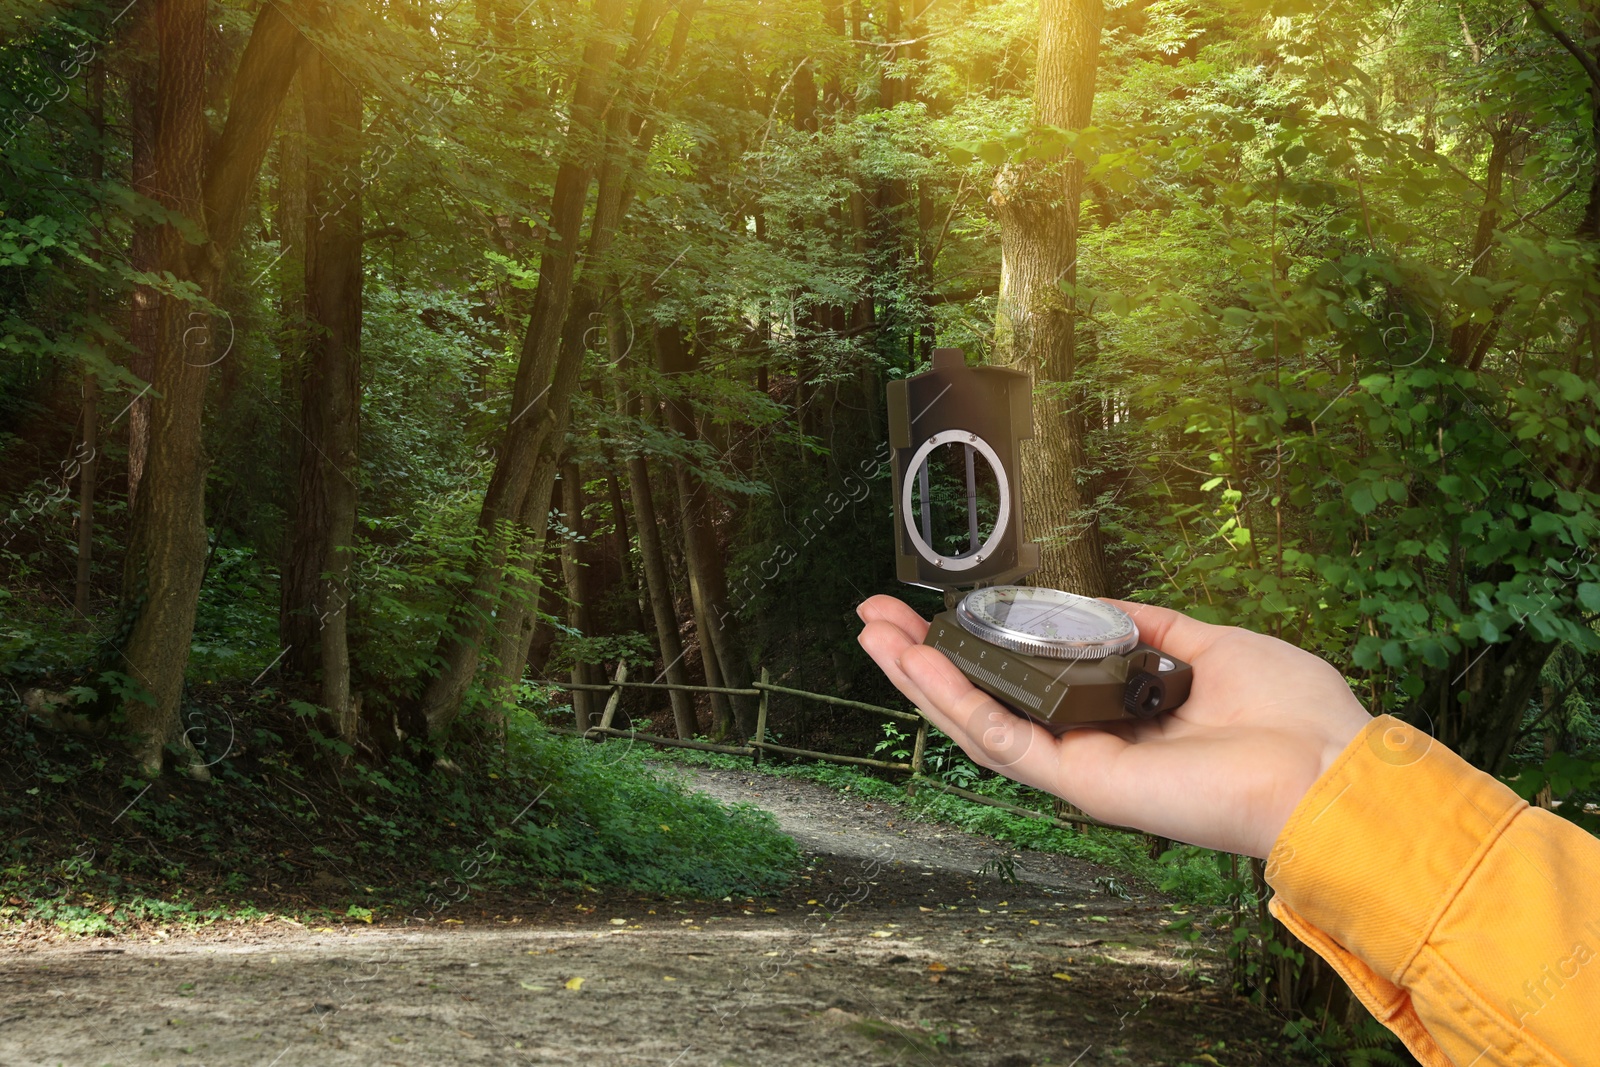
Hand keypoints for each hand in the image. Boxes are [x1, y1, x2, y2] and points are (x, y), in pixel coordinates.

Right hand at [856, 595, 1371, 857]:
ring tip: (872, 635)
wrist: (1328, 765)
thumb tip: (1101, 606)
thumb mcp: (1207, 644)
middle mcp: (1088, 745)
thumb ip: (1146, 628)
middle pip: (982, 702)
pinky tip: (923, 666)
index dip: (972, 647)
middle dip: (922, 660)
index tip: (933, 608)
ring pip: (976, 724)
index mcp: (1114, 716)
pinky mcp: (1085, 784)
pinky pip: (1007, 742)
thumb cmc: (1289, 714)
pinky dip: (960, 704)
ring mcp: (1081, 767)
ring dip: (920, 680)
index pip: (1022, 684)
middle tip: (872, 617)